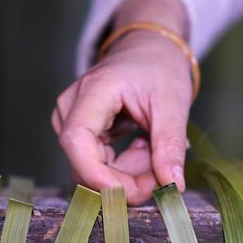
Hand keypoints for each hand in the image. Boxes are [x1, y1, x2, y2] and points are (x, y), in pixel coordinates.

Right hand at [51, 0, 192, 204]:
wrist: (148, 49)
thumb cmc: (160, 67)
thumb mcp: (174, 104)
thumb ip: (170, 146)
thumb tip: (173, 186)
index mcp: (93, 90)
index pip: (77, 141)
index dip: (98, 175)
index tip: (132, 194)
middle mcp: (70, 107)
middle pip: (84, 162)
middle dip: (124, 179)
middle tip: (162, 174)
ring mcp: (69, 121)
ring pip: (90, 168)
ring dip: (126, 172)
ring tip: (153, 147)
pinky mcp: (77, 133)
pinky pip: (96, 164)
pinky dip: (123, 165)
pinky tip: (140, 145)